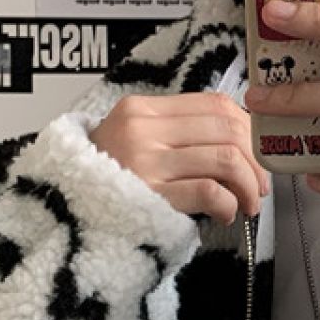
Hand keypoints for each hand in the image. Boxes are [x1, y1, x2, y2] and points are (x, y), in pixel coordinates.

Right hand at [89, 92, 270, 224]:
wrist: (59, 216)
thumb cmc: (101, 184)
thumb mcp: (132, 142)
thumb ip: (175, 133)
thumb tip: (237, 140)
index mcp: (141, 110)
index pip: (215, 103)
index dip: (248, 128)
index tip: (256, 151)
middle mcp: (143, 129)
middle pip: (228, 129)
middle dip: (256, 160)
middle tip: (259, 184)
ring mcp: (145, 162)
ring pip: (226, 159)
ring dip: (248, 185)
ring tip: (247, 203)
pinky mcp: (150, 196)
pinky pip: (210, 191)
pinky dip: (228, 204)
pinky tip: (225, 214)